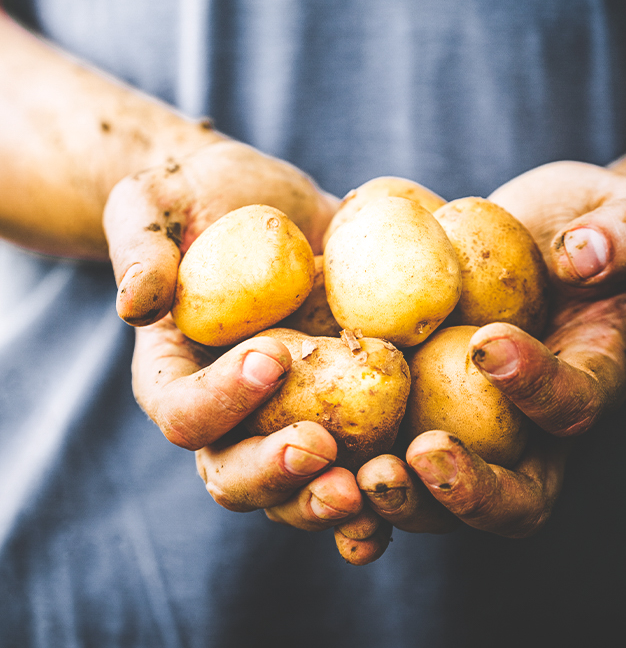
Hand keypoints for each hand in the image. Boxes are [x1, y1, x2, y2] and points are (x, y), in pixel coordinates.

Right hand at [105, 138, 365, 533]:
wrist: (259, 201)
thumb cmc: (193, 199)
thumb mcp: (152, 205)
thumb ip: (141, 248)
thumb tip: (136, 305)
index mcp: (175, 376)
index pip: (183, 413)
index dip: (221, 400)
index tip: (272, 356)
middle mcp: (228, 413)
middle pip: (235, 475)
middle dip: (276, 474)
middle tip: (319, 448)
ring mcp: (286, 414)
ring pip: (297, 487)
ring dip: (329, 501)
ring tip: (371, 487)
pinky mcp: (340, 402)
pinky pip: (357, 455)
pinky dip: (382, 479)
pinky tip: (414, 472)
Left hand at [350, 161, 625, 557]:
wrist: (536, 233)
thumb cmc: (585, 221)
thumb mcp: (623, 213)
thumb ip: (624, 232)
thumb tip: (584, 256)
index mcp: (589, 380)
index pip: (574, 405)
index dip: (536, 387)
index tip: (486, 342)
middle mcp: (533, 428)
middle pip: (515, 496)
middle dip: (466, 489)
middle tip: (418, 455)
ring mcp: (473, 431)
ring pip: (445, 503)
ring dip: (401, 499)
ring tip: (355, 472)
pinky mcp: (417, 415)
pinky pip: (389, 462)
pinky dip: (351, 478)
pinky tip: (307, 458)